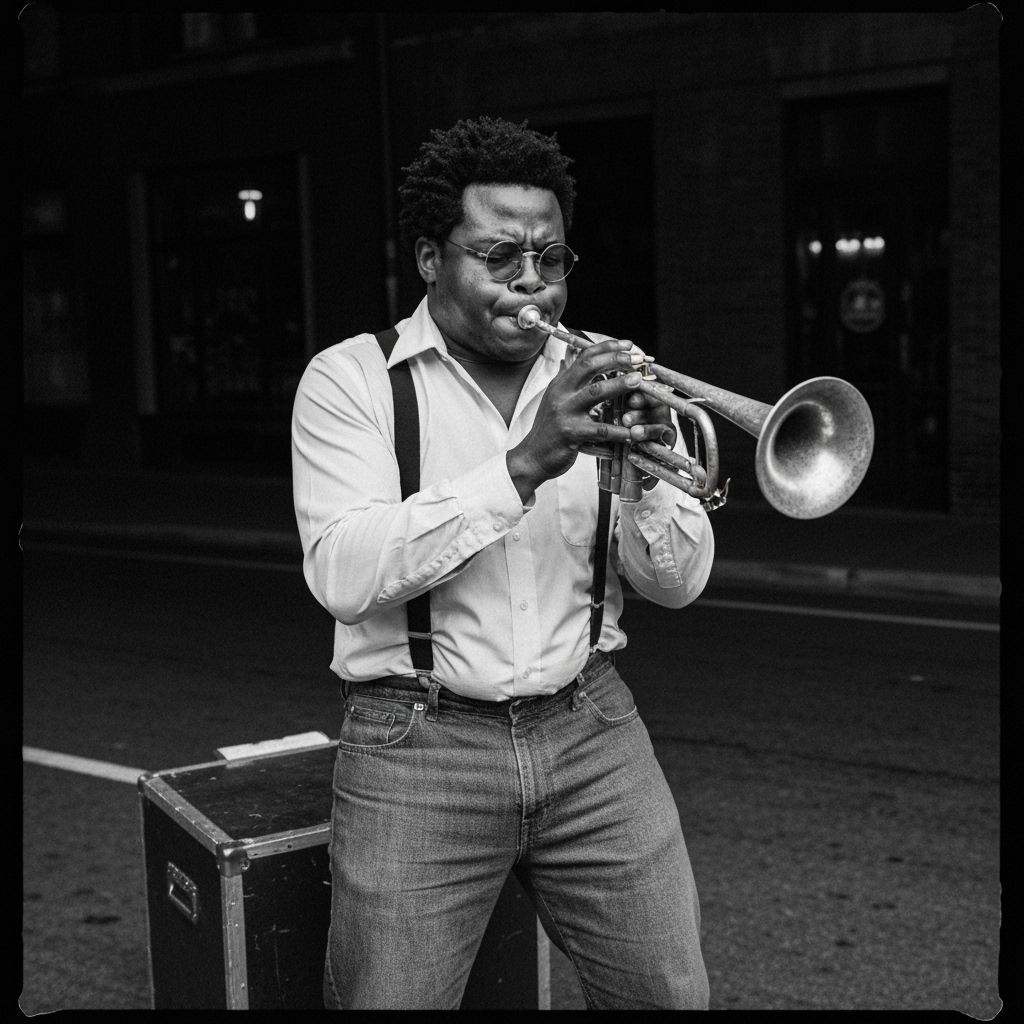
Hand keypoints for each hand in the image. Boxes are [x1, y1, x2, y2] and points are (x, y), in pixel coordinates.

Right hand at [506, 339, 672, 501]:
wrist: (533, 456)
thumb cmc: (549, 429)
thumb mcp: (554, 398)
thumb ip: (565, 378)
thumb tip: (569, 356)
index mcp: (561, 383)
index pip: (584, 356)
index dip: (607, 347)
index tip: (628, 345)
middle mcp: (561, 393)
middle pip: (589, 367)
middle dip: (615, 359)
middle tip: (636, 359)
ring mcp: (565, 413)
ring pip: (595, 392)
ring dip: (619, 384)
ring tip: (638, 380)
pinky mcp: (570, 434)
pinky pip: (599, 429)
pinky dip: (618, 430)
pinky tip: (632, 431)